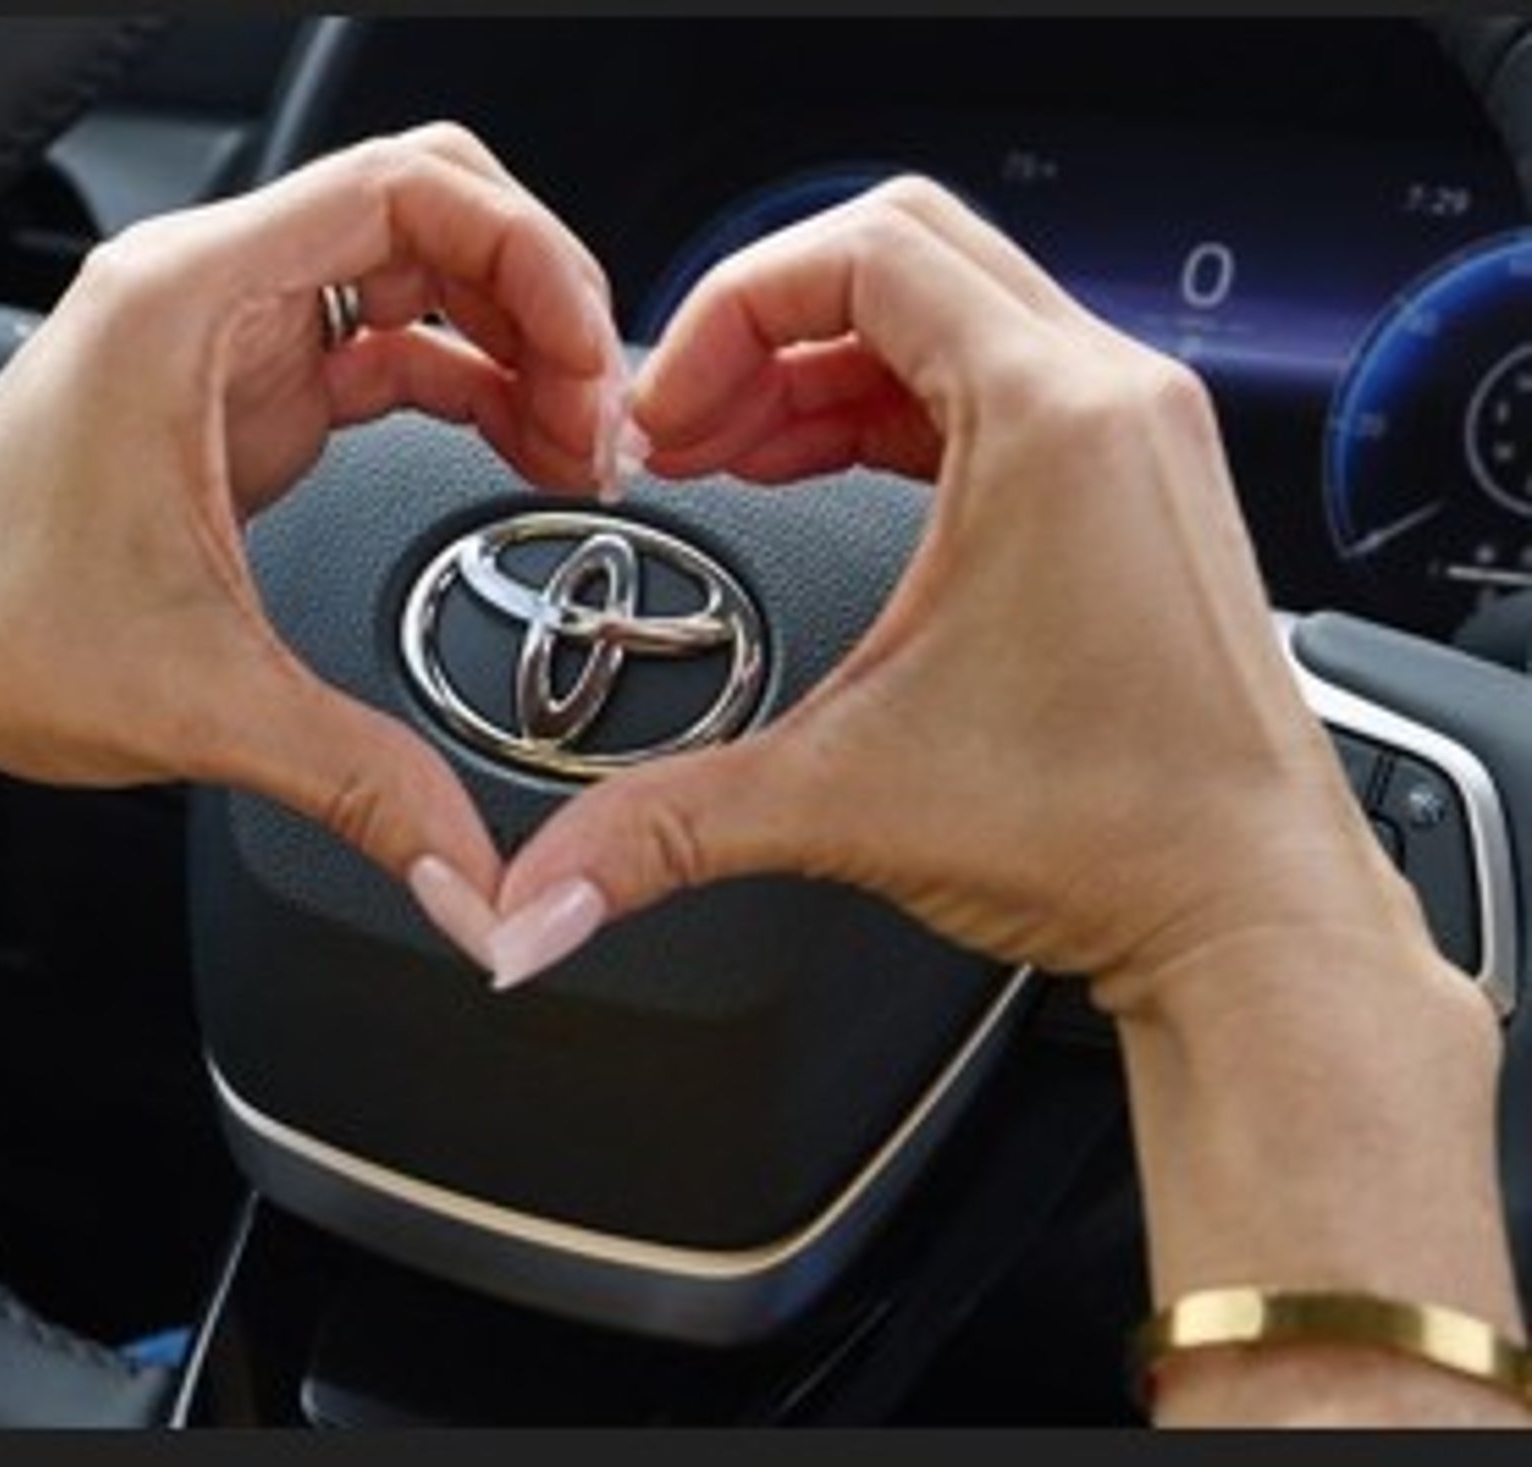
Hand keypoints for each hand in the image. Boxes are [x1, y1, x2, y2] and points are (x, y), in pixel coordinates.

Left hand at [0, 122, 627, 951]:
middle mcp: (204, 294)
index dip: (530, 257)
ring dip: (514, 343)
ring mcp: (225, 335)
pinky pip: (389, 343)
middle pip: (432, 211)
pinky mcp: (240, 388)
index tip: (589, 358)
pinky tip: (513, 445)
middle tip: (597, 413)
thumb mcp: (204, 705)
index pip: (405, 187)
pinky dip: (468, 383)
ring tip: (574, 442)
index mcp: (186, 307)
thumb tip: (477, 876)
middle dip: (540, 301)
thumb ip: (362, 785)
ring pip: (419, 273)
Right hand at [489, 176, 1425, 1009]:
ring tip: (734, 450)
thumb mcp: (841, 800)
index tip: (666, 407)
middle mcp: (1114, 402)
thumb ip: (657, 831)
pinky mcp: (1138, 488)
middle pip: (906, 254)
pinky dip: (890, 406)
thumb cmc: (1117, 835)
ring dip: (823, 366)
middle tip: (687, 423)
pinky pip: (995, 383)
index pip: (863, 252)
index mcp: (1053, 421)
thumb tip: (534, 899)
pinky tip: (821, 470)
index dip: (729, 311)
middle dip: (767, 326)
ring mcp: (1137, 438)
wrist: (1248, 915)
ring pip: (951, 315)